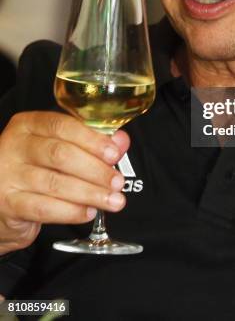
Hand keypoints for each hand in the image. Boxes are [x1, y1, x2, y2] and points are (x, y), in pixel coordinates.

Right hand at [0, 111, 129, 254]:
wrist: (1, 202)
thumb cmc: (35, 168)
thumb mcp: (59, 148)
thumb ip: (91, 142)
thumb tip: (121, 141)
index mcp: (28, 125)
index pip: (62, 126)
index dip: (91, 139)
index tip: (114, 153)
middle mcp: (14, 146)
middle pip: (60, 154)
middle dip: (95, 169)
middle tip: (117, 182)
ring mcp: (7, 175)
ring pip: (55, 183)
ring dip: (89, 193)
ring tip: (111, 200)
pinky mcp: (8, 203)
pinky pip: (44, 208)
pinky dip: (71, 211)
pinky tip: (89, 212)